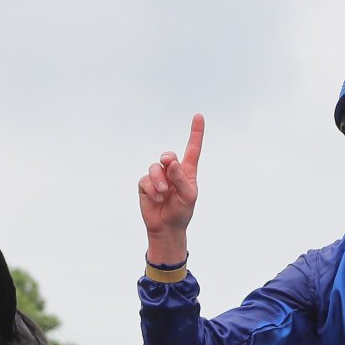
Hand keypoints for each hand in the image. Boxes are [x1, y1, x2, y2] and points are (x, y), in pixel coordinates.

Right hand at [140, 114, 203, 260]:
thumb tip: (170, 162)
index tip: (198, 116)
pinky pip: (146, 179)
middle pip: (169, 155)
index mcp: (187, 172)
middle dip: (168, 158)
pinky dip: (151, 188)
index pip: (192, 149)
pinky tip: (157, 198)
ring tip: (163, 193)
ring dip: (159, 180)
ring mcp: (158, 177)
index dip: (195, 133)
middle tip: (168, 162)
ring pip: (155, 167)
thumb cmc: (181, 212)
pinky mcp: (145, 184)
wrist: (166, 228)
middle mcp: (172, 171)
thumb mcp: (188, 196)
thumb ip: (181, 178)